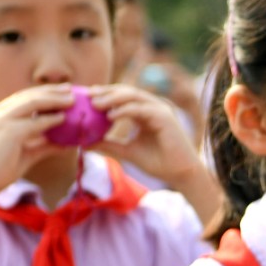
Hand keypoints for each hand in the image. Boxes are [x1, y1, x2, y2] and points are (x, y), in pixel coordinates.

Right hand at [0, 85, 72, 196]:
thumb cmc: (0, 170)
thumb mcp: (26, 153)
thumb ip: (43, 145)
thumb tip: (65, 144)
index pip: (23, 98)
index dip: (43, 93)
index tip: (62, 92)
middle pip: (28, 95)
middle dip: (51, 91)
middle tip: (70, 90)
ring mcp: (0, 120)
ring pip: (32, 102)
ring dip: (54, 100)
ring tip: (71, 100)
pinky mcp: (8, 131)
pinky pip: (34, 122)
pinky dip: (50, 119)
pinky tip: (64, 118)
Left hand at [85, 84, 201, 184]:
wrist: (181, 174)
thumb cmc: (158, 163)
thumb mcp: (127, 151)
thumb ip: (109, 144)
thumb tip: (85, 143)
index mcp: (144, 112)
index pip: (122, 97)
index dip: (104, 95)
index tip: (85, 98)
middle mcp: (153, 107)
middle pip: (126, 92)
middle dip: (106, 92)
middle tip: (87, 96)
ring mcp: (160, 110)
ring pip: (133, 96)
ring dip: (112, 98)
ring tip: (95, 104)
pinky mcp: (164, 117)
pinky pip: (140, 109)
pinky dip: (124, 110)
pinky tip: (110, 116)